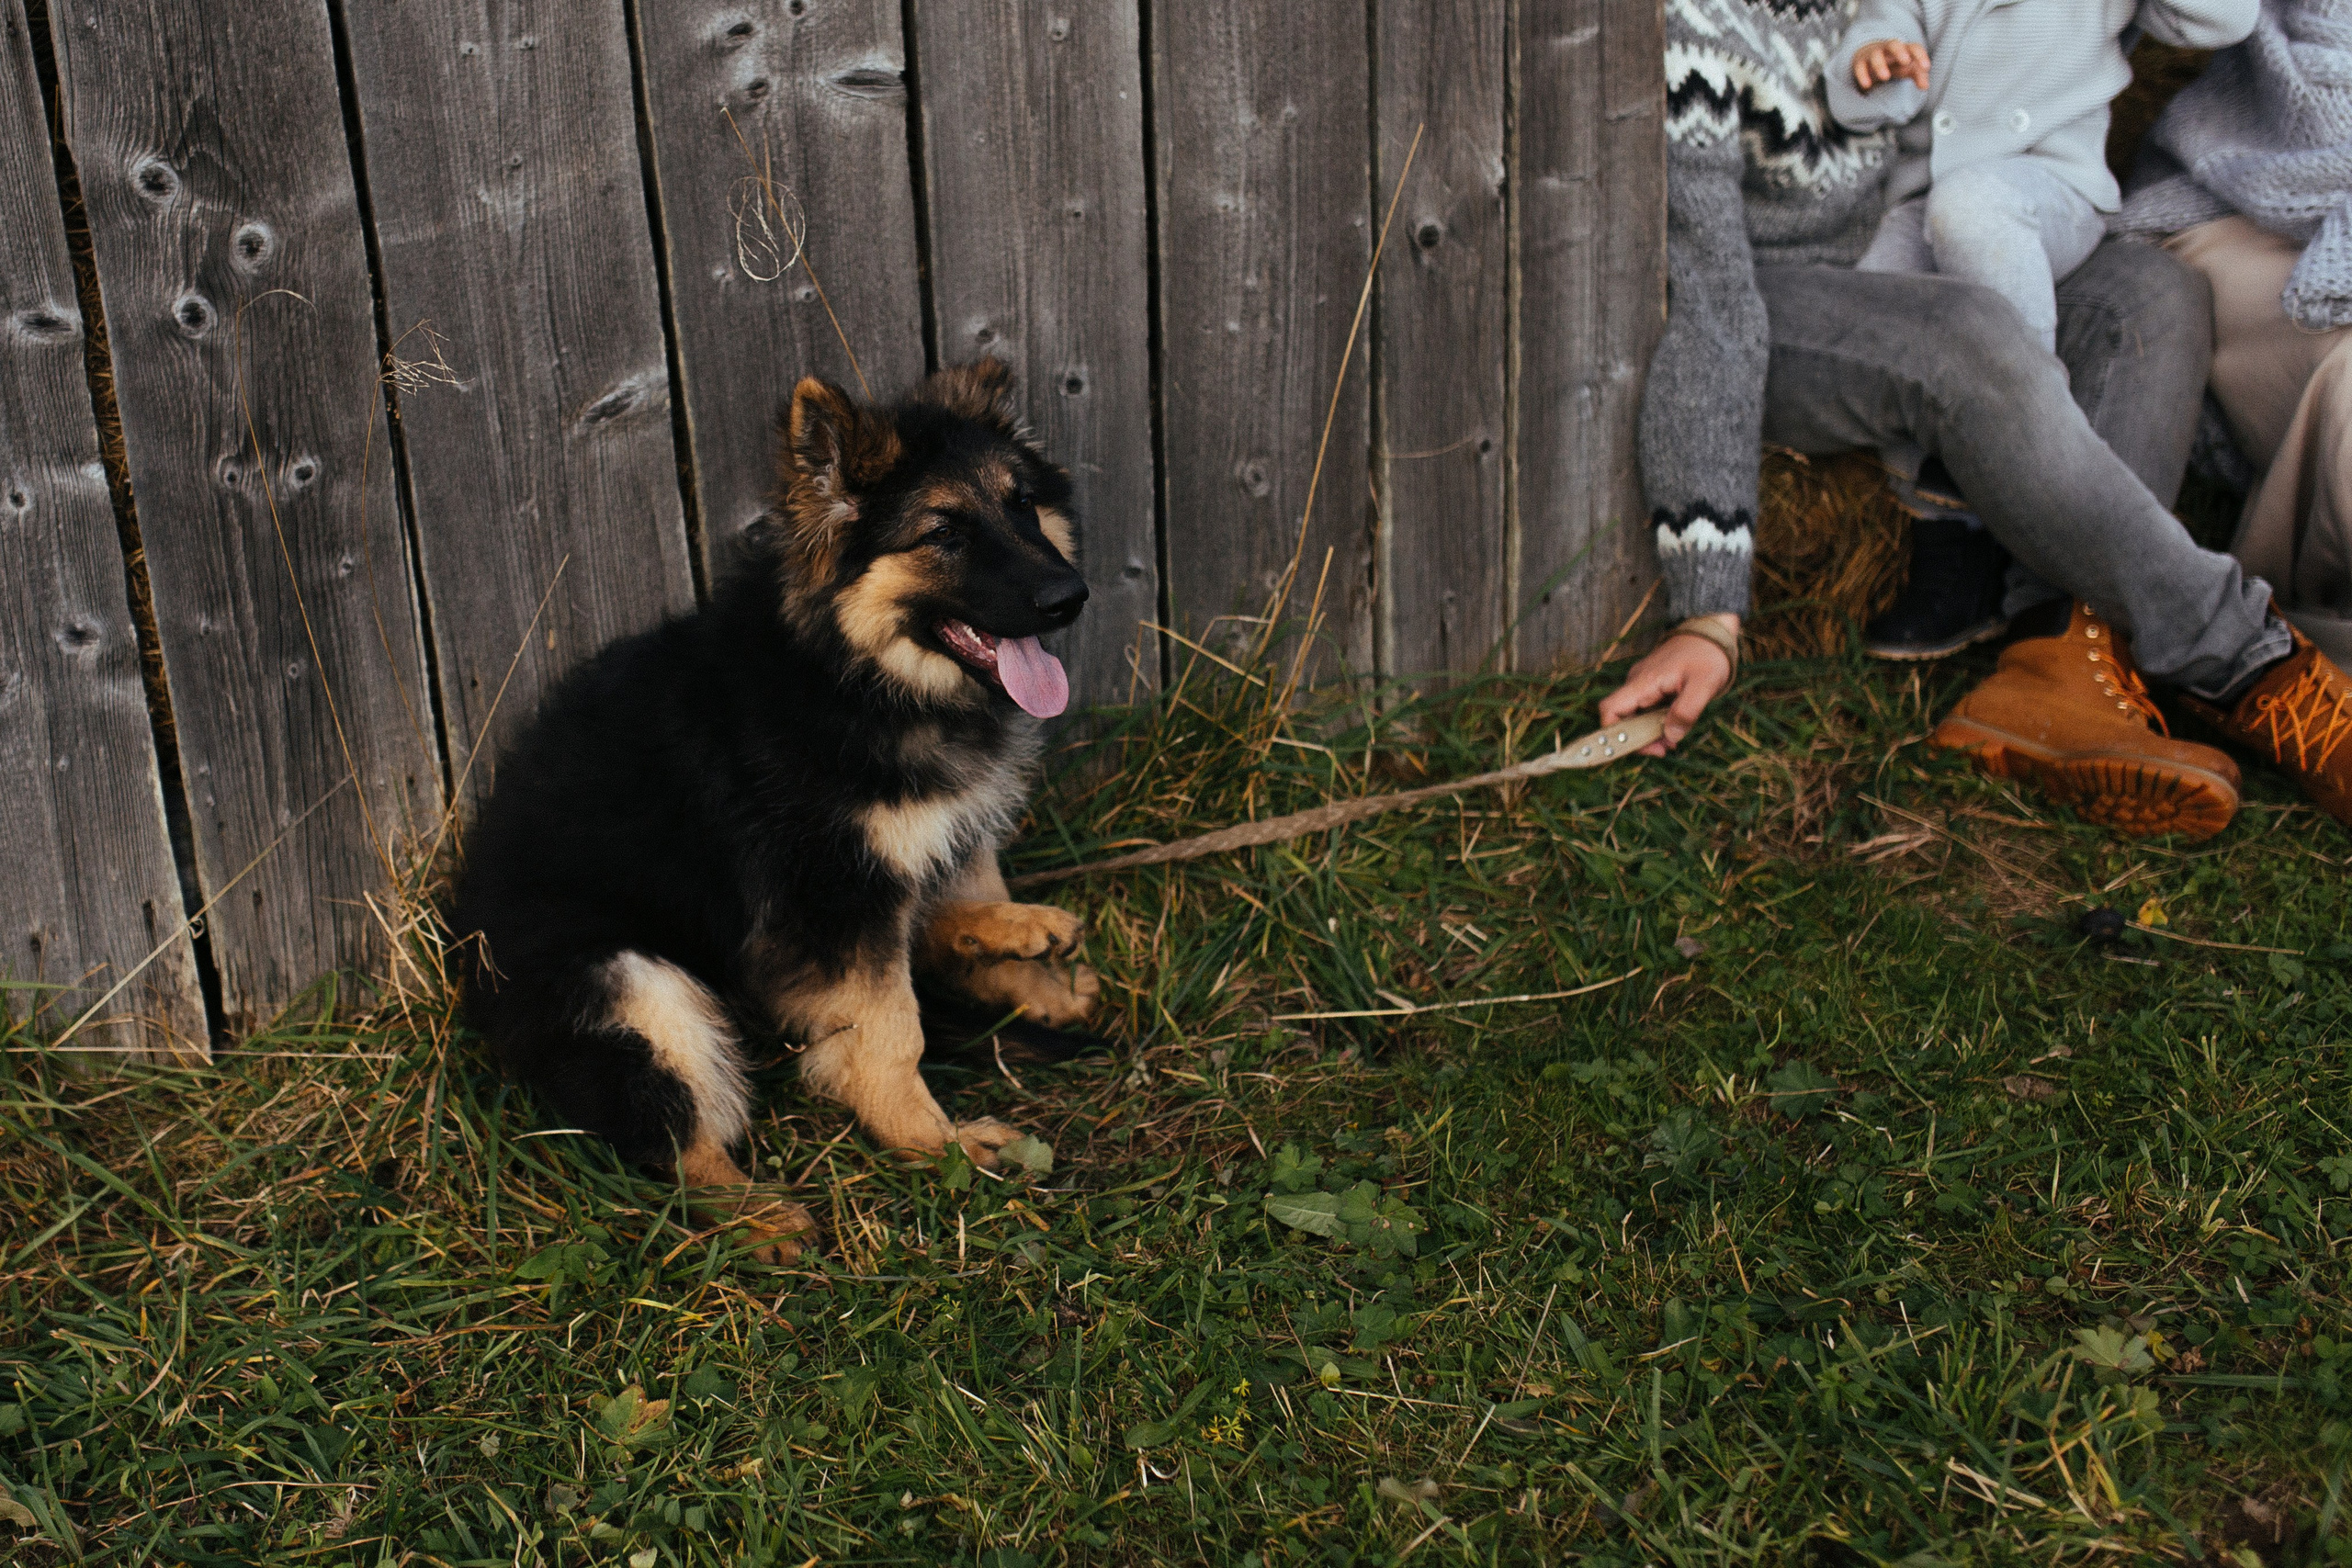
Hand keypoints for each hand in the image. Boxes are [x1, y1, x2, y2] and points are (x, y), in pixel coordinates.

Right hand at [1596, 619, 1738, 756]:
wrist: (1712, 629)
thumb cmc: (1708, 655)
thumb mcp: (1704, 685)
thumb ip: (1686, 712)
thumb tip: (1671, 735)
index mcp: (1644, 682)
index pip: (1611, 709)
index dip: (1614, 733)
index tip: (1637, 747)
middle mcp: (1638, 682)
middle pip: (1622, 718)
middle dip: (1638, 738)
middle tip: (1664, 748)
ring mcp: (1645, 683)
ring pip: (1635, 715)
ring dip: (1649, 732)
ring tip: (1672, 740)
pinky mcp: (1653, 684)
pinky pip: (1646, 708)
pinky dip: (1655, 722)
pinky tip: (1674, 726)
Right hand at [1852, 39, 1929, 92]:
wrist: (1871, 56)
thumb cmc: (1895, 63)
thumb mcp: (1908, 69)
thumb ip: (1919, 76)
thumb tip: (1924, 87)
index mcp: (1903, 49)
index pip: (1914, 48)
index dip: (1920, 56)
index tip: (1926, 67)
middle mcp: (1888, 49)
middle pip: (1893, 44)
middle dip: (1899, 51)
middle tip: (1905, 61)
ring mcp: (1874, 55)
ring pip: (1876, 55)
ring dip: (1880, 65)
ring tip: (1885, 77)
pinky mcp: (1861, 63)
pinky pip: (1860, 67)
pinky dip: (1862, 75)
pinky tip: (1867, 85)